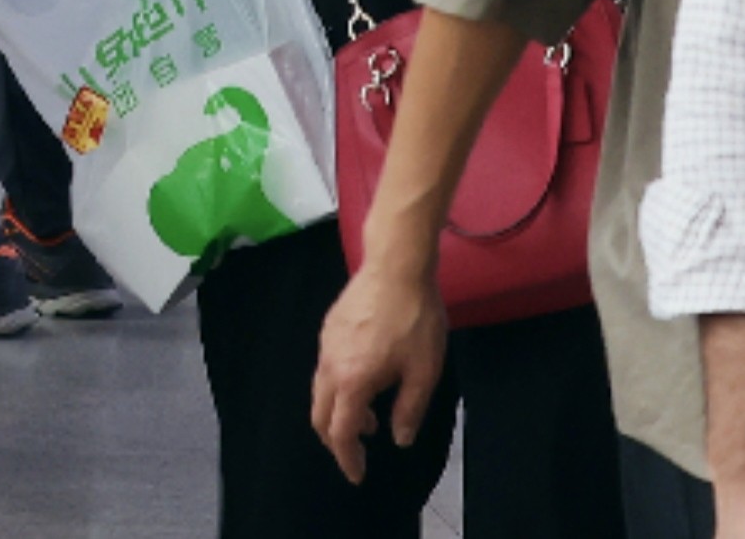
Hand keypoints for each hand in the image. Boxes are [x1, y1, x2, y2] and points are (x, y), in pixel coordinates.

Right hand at [308, 245, 450, 477]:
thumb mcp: (424, 372)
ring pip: (319, 391)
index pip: (339, 431)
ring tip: (368, 421)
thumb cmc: (415, 322)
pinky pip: (324, 370)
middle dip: (334, 440)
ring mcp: (325, 344)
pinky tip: (364, 384)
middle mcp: (330, 365)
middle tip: (356, 454)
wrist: (396, 268)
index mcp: (351, 380)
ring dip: (338, 413)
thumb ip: (409, 410)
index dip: (346, 457)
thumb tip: (398, 439)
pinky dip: (338, 390)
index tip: (357, 475)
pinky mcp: (328, 329)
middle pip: (319, 413)